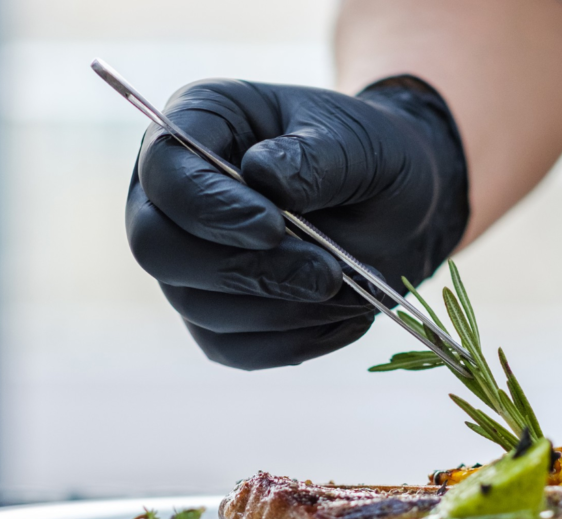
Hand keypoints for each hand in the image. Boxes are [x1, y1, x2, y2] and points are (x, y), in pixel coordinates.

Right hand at [126, 76, 468, 369]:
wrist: (400, 207)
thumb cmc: (366, 157)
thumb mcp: (356, 141)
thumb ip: (312, 158)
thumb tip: (264, 177)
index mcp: (198, 127)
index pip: (165, 175)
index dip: (211, 208)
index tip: (275, 226)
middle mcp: (175, 200)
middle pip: (161, 251)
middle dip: (247, 270)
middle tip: (328, 273)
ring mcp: (191, 266)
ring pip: (201, 309)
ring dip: (286, 308)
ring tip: (359, 289)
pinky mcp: (222, 320)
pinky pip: (238, 349)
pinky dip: (298, 341)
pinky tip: (350, 316)